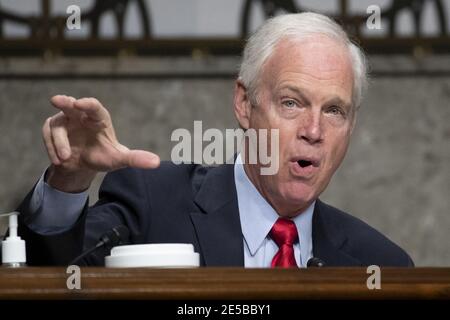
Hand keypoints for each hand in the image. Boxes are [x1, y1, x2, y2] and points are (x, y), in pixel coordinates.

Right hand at [42, 95, 159, 191]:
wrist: (82, 167)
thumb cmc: (103, 157)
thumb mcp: (118, 160)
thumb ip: (135, 159)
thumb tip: (156, 162)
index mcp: (99, 118)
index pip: (94, 107)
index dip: (87, 104)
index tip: (79, 103)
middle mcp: (80, 115)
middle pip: (70, 104)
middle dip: (64, 101)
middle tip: (56, 101)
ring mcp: (64, 121)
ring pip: (57, 127)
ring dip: (59, 143)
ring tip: (66, 158)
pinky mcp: (52, 128)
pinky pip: (48, 136)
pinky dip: (52, 148)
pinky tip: (59, 160)